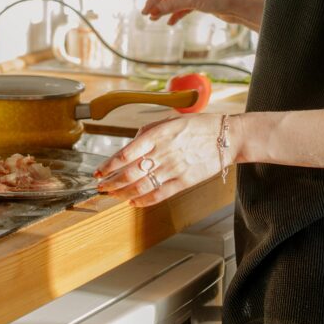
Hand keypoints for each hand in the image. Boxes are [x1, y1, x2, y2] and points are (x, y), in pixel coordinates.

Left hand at [94, 112, 225, 207]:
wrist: (224, 137)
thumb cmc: (196, 126)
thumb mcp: (167, 121)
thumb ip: (146, 134)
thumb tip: (129, 147)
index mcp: (156, 135)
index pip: (124, 154)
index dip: (108, 166)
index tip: (98, 172)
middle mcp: (163, 153)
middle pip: (129, 173)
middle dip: (111, 182)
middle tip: (101, 187)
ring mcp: (173, 169)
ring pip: (141, 186)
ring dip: (123, 193)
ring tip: (113, 195)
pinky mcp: (184, 181)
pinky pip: (159, 194)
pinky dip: (143, 201)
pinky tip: (134, 202)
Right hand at [132, 0, 232, 24]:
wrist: (237, 7)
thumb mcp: (192, 1)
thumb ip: (171, 5)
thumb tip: (153, 10)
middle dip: (155, 1)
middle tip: (146, 14)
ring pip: (172, 0)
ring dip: (163, 9)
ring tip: (153, 20)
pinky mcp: (197, 1)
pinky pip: (180, 7)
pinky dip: (174, 14)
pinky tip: (169, 23)